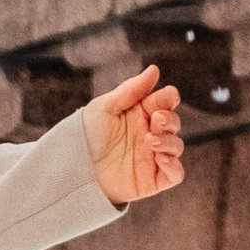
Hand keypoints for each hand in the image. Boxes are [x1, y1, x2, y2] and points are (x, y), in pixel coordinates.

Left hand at [83, 65, 183, 206]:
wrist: (72, 166)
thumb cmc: (85, 135)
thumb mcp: (105, 107)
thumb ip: (131, 89)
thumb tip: (154, 69)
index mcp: (139, 114)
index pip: (165, 102)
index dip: (169, 98)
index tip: (167, 96)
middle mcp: (148, 134)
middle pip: (173, 122)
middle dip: (170, 119)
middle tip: (156, 119)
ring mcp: (151, 157)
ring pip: (176, 146)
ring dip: (170, 141)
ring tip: (150, 141)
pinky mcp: (152, 179)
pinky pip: (175, 174)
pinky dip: (174, 166)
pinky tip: (160, 158)